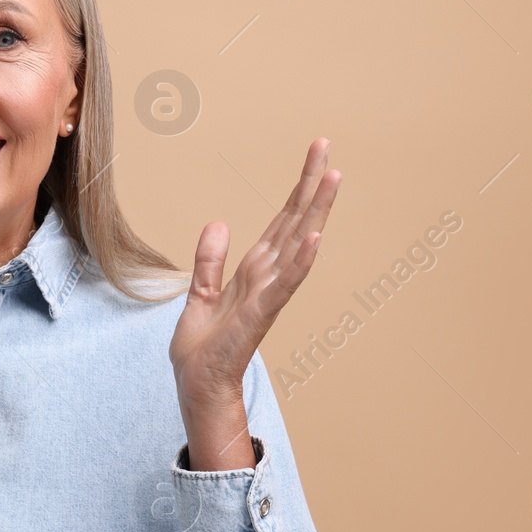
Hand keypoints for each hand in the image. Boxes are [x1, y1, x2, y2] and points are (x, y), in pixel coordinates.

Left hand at [170, 137, 340, 421]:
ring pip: (298, 244)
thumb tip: (219, 223)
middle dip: (310, 184)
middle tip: (326, 145)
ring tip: (334, 178)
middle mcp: (268, 276)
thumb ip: (210, 260)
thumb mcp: (200, 293)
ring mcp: (268, 294)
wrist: (197, 385)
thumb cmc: (203, 348)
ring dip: (316, 212)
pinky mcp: (260, 314)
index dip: (298, 187)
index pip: (283, 220)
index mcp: (255, 269)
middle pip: (295, 221)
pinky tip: (316, 236)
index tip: (316, 153)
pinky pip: (285, 283)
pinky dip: (301, 260)